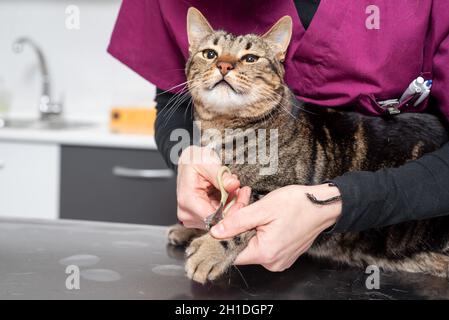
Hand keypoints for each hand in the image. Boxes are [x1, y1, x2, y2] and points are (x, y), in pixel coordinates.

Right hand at [176, 146, 239, 228]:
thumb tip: (234, 184)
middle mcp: (187, 214)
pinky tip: (231, 193)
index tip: (243, 196)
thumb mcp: (208, 163)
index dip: (232, 210)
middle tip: (244, 190)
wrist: (190, 160)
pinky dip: (228, 205)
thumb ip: (221, 175)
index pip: (213, 218)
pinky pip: (220, 216)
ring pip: (221, 220)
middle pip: (219, 220)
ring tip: (236, 189)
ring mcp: (193, 217)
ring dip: (232, 205)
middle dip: (234, 206)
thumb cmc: (195, 160)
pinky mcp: (200, 217)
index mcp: (187, 201)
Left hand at [210, 184, 341, 271]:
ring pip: (253, 245)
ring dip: (250, 226)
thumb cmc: (297, 204)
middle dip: (239, 225)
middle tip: (245, 202)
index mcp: (265, 253)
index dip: (226, 235)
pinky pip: (265, 246)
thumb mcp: (262, 208)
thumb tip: (216, 232)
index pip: (232, 252)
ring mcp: (280, 260)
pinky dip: (261, 231)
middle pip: (242, 247)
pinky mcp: (285, 255)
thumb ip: (236, 222)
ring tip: (256, 207)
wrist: (324, 205)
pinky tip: (266, 216)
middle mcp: (272, 262)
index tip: (230, 216)